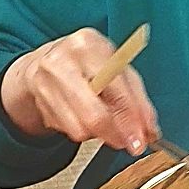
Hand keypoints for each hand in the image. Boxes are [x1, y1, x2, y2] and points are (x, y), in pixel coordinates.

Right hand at [0, 28, 159, 154]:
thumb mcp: (117, 70)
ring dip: (97, 133)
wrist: (44, 61)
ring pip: (79, 128)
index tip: (141, 138)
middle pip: (94, 114)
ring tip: (102, 120)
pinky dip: (81, 130)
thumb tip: (149, 130)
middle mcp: (63, 61)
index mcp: (88, 45)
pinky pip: (67, 130)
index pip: (116, 88)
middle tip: (126, 143)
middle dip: (115, 134)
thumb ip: (137, 100)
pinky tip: (81, 115)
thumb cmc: (87, 64)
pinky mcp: (38, 102)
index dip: (131, 119)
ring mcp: (45, 81)